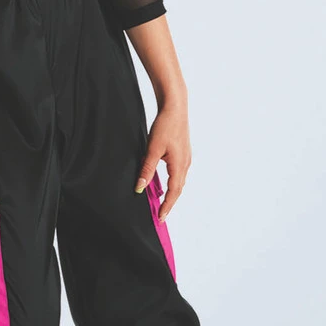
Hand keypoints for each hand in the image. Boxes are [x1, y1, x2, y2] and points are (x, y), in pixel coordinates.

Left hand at [133, 99, 191, 219]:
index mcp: (179, 165)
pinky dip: (172, 182)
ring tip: (162, 202)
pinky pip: (178, 172)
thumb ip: (147, 169)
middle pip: (178, 189)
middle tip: (160, 215)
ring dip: (171, 193)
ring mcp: (186, 157)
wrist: (175, 107)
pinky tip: (164, 182)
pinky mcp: (183, 152)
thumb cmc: (165, 125)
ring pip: (179, 181)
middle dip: (170, 203)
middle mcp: (185, 163)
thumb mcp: (153, 148)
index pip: (173, 192)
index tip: (160, 218)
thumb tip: (140, 187)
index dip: (167, 206)